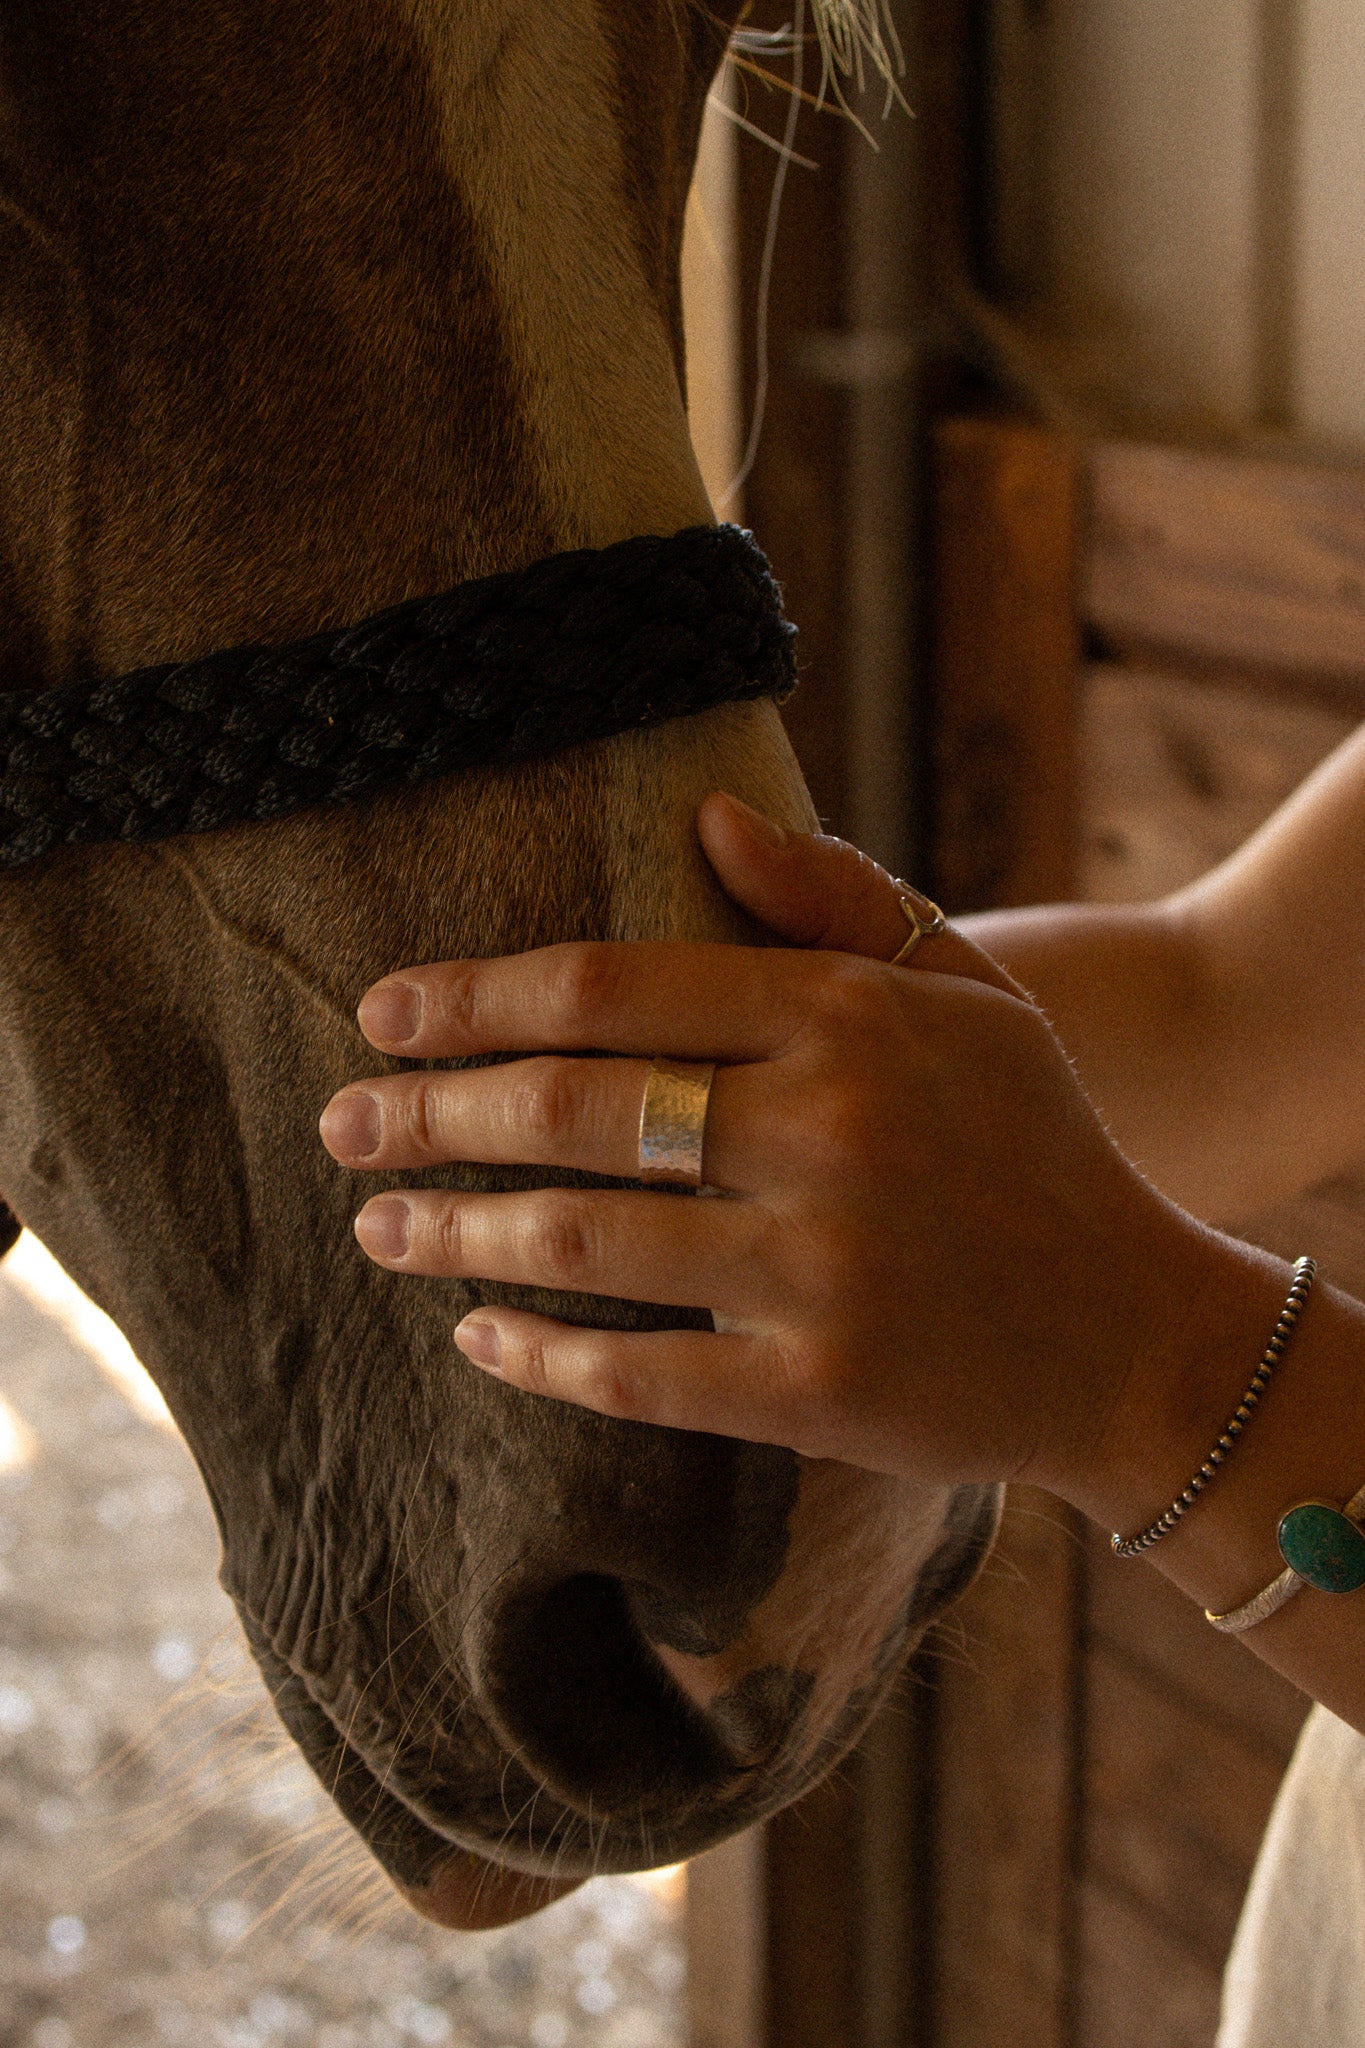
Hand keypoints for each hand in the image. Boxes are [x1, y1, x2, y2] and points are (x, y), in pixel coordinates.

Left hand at [319, 795, 1195, 1495]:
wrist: (1137, 1332)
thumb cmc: (1033, 1141)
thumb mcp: (967, 990)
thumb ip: (836, 898)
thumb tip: (705, 815)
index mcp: (848, 1018)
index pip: (611, 989)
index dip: (473, 999)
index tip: (381, 1013)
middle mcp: (826, 1133)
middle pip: (567, 1109)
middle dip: (426, 1113)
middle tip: (339, 1121)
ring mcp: (820, 1272)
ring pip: (577, 1241)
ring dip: (448, 1231)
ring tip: (375, 1222)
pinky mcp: (817, 1395)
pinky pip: (634, 1375)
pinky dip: (535, 1356)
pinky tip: (475, 1337)